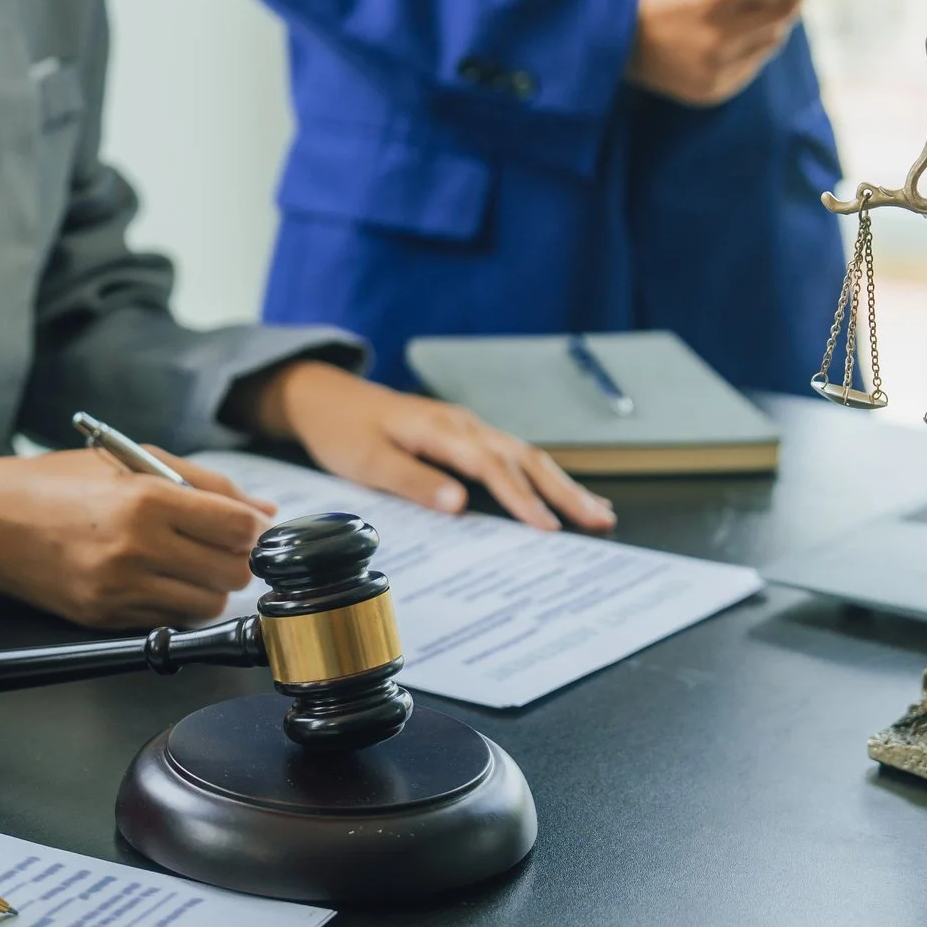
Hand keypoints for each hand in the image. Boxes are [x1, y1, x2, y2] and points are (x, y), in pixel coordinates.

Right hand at [0, 450, 274, 629]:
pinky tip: (158, 577)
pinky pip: (171, 620)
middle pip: (231, 572)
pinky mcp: (107, 619)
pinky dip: (177, 602)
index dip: (255, 527)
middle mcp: (135, 549)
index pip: (236, 527)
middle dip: (237, 558)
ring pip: (207, 604)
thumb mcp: (131, 460)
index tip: (252, 524)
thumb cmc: (58, 483)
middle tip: (222, 543)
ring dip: (210, 584)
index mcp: (144, 500)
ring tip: (188, 560)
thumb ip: (204, 483)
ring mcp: (120, 590)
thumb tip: (261, 509)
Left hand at [241, 361, 614, 532]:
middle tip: (600, 520)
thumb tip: (458, 504)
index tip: (548, 528)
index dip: (522, 498)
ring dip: (562, 484)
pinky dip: (543, 476)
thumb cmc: (343, 431)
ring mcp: (467, 427)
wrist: (326, 398)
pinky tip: (561, 493)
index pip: (492, 466)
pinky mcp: (466, 435)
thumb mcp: (367, 461)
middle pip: (525, 457)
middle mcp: (462, 424)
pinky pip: (513, 454)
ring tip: (598, 512)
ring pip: (526, 454)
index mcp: (440, 430)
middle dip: (565, 491)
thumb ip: (413, 481)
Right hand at [627, 0, 864, 105]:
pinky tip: (721, 36)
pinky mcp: (714, 90)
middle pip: (787, 6)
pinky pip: (759, 61)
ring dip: (773, 16)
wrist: (606, 37)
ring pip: (777, 35)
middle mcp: (713, 37)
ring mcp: (714, 69)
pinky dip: (755, 43)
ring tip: (736, 8)